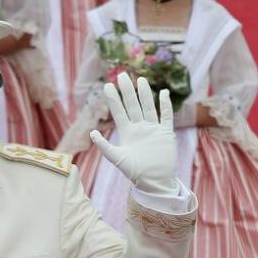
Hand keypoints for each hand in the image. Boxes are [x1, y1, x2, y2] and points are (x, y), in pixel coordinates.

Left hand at [90, 72, 178, 195]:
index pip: (119, 112)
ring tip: (140, 80)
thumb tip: (91, 132)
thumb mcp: (117, 159)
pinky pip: (166, 116)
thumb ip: (105, 146)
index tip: (107, 86)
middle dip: (127, 91)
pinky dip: (164, 105)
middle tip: (122, 75)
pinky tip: (162, 93)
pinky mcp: (165, 134)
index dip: (114, 100)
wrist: (154, 182)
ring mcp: (153, 129)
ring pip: (148, 107)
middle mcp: (139, 128)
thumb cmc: (135, 173)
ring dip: (144, 94)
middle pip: (133, 105)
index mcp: (127, 133)